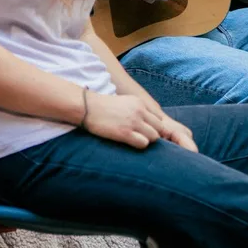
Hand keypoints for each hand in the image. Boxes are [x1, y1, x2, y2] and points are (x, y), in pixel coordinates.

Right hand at [82, 91, 196, 150]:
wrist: (87, 107)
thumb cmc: (103, 107)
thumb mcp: (125, 102)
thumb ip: (137, 110)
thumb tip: (146, 123)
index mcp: (140, 103)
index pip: (158, 118)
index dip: (154, 127)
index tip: (146, 132)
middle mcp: (140, 111)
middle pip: (160, 128)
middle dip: (153, 135)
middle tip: (142, 138)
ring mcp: (133, 122)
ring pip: (154, 137)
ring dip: (147, 141)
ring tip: (135, 140)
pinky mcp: (125, 133)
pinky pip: (144, 143)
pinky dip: (140, 145)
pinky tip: (130, 143)